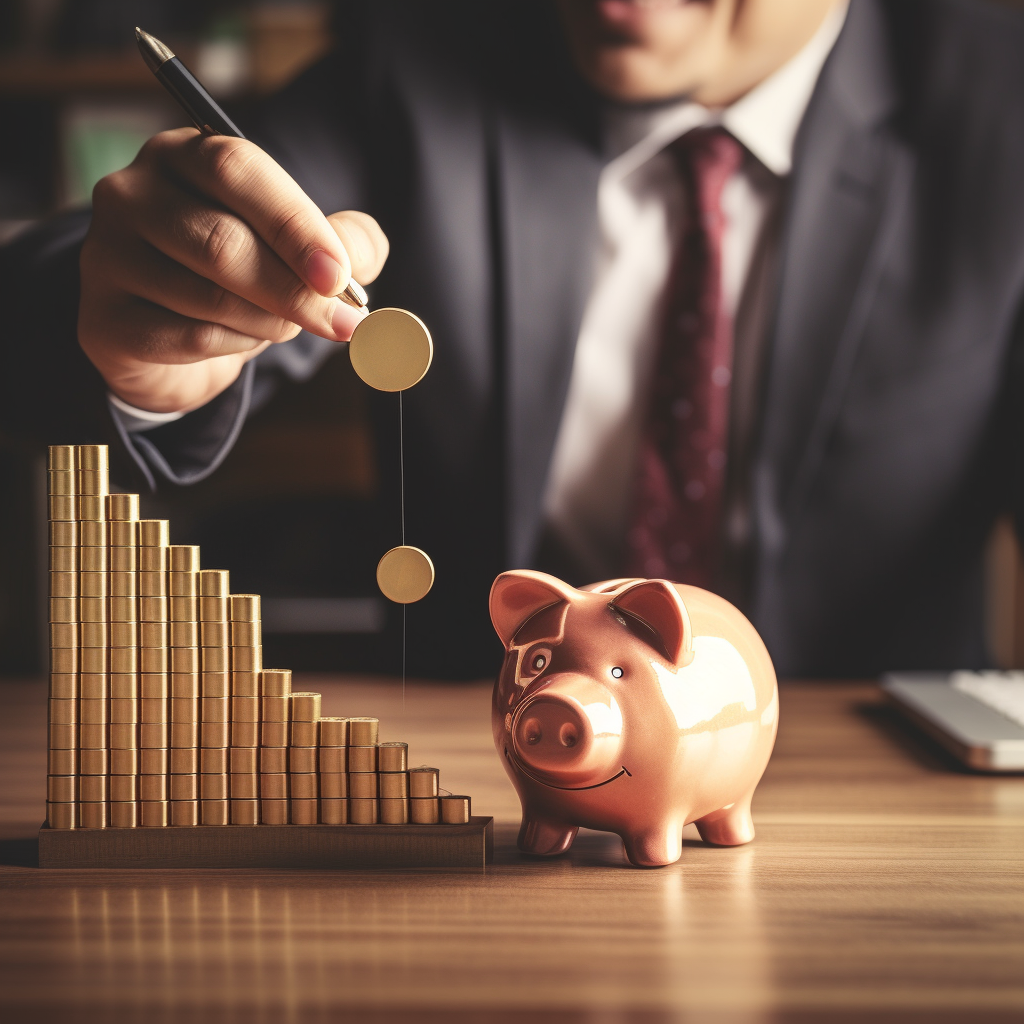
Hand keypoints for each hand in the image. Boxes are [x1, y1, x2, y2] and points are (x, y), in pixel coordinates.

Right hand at [78, 127, 388, 413]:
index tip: (339, 276)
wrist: (167, 335)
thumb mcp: (296, 249)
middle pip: (221, 241)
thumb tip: (362, 256)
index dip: (294, 225)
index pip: (236, 170)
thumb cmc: (239, 277)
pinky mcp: (106, 317)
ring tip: (285, 325)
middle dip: (293, 290)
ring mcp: (108, 255)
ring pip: (209, 297)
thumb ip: (341, 242)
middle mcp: (133, 193)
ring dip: (270, 322)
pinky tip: (243, 340)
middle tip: (341, 323)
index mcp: (184, 154)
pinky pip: (190, 338)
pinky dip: (236, 346)